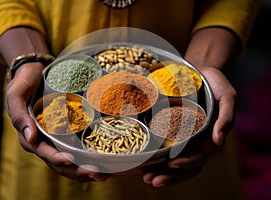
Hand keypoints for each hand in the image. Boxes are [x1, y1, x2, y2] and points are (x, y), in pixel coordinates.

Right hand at [5, 62, 108, 181]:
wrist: (36, 73)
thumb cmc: (24, 82)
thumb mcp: (16, 93)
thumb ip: (19, 113)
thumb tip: (31, 137)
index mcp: (30, 136)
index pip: (43, 152)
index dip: (56, 158)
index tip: (70, 160)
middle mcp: (43, 142)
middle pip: (59, 163)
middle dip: (77, 171)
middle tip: (97, 175)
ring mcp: (55, 139)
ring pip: (69, 162)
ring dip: (85, 171)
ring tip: (103, 175)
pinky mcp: (65, 134)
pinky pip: (75, 151)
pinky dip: (86, 159)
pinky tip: (101, 164)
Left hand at [142, 66, 236, 186]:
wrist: (200, 73)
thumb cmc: (216, 85)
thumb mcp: (227, 97)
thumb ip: (226, 117)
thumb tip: (219, 140)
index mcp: (210, 139)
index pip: (199, 157)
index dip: (186, 163)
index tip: (172, 163)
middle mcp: (196, 142)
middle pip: (184, 166)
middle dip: (169, 176)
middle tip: (151, 180)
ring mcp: (183, 138)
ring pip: (173, 161)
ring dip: (160, 172)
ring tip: (145, 177)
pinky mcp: (171, 129)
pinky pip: (163, 147)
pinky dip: (154, 157)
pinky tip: (143, 162)